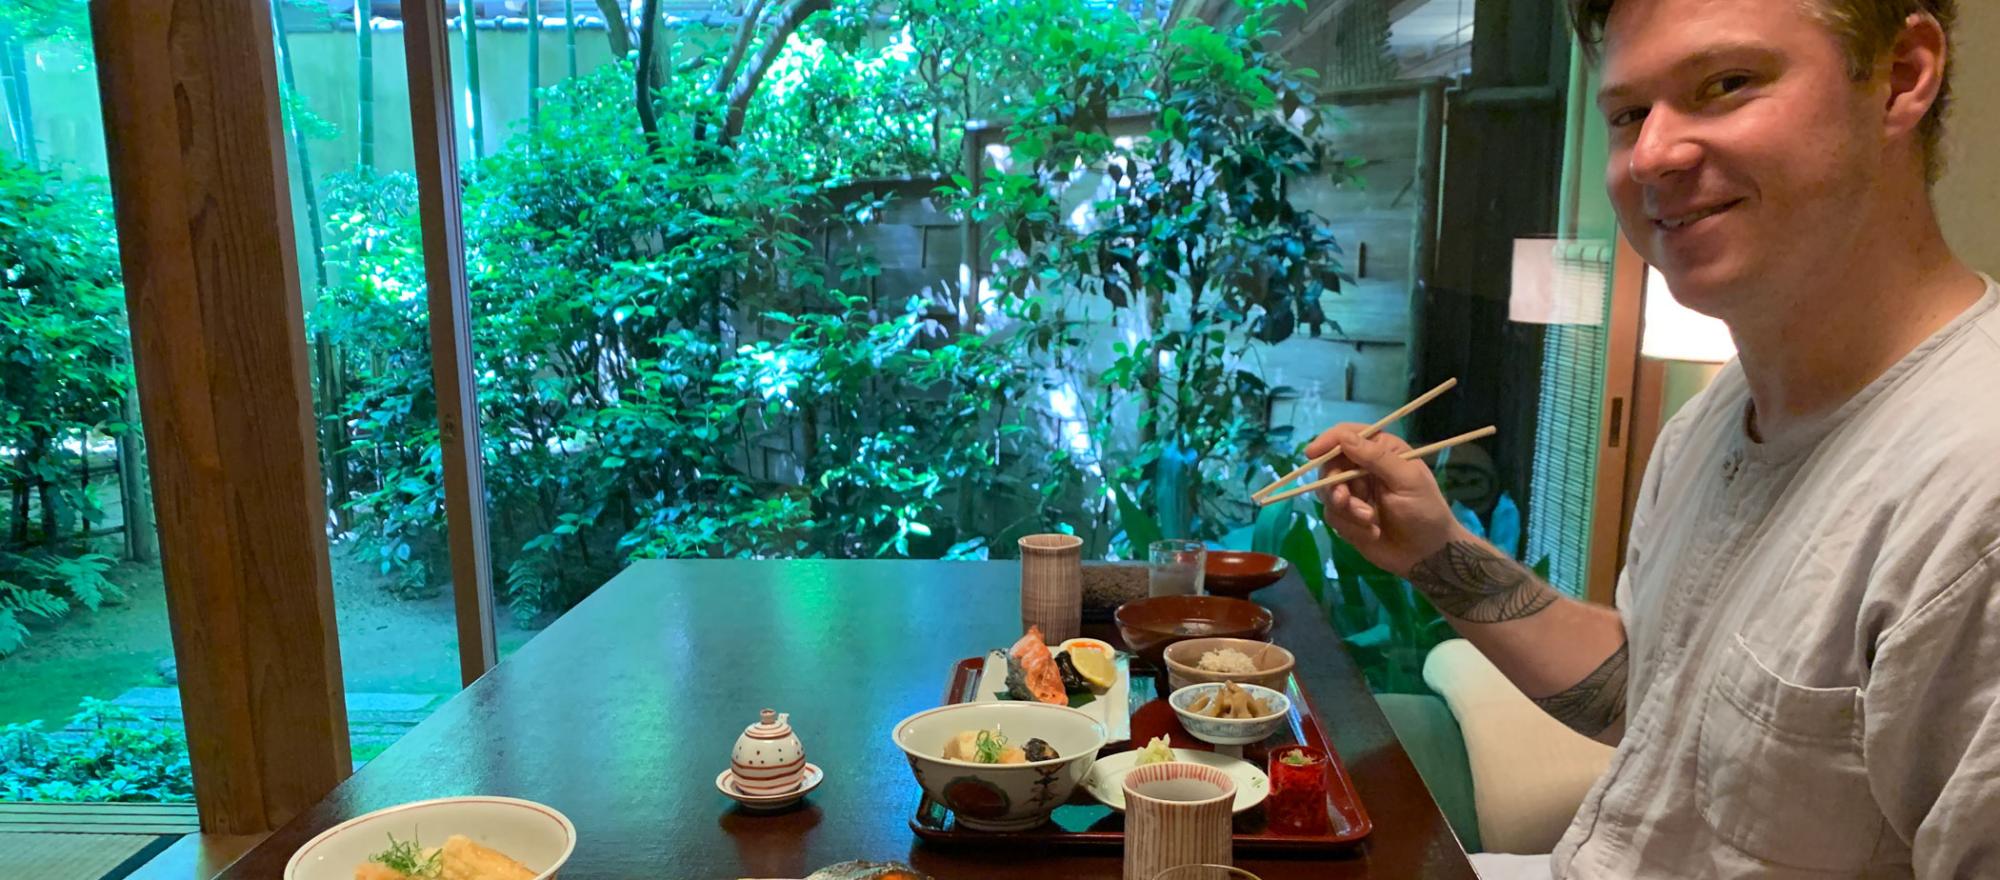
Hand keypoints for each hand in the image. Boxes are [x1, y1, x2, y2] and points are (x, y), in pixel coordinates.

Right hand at [1304, 425, 1466, 576]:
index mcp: (1381, 450)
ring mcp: (1354, 493)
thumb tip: (1343, 437)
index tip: (1312, 454)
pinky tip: (1372, 532)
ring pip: (1328, 492)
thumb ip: (1376, 457)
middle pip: (1330, 465)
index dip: (1327, 441)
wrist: (1428, 555)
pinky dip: (1350, 525)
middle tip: (1343, 500)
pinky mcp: (1347, 517)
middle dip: (1335, 484)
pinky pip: (1333, 516)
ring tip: (1370, 521)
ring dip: (1347, 509)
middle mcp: (1363, 468)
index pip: (1347, 435)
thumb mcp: (1406, 480)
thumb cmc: (1425, 511)